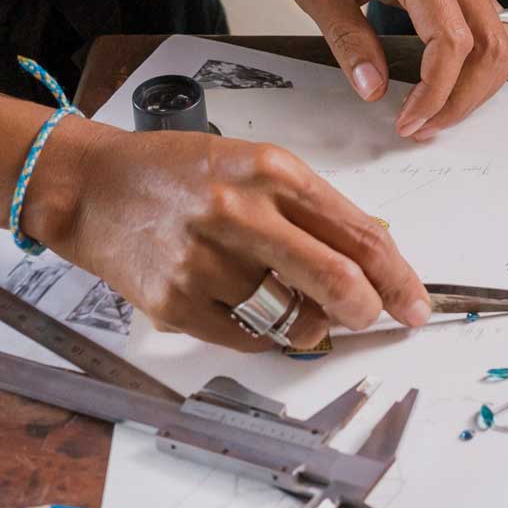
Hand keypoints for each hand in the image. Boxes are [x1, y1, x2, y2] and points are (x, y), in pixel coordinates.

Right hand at [24, 118, 432, 349]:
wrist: (92, 187)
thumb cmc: (178, 174)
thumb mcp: (253, 167)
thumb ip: (314, 209)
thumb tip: (376, 252)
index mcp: (271, 173)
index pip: (359, 235)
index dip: (398, 277)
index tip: (415, 302)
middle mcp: (241, 214)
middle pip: (338, 281)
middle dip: (368, 309)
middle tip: (370, 316)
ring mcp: (207, 263)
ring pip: (296, 321)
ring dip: (313, 325)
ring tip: (295, 305)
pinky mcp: (179, 303)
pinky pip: (250, 340)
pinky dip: (265, 334)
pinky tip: (249, 307)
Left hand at [276, 0, 507, 138]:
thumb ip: (347, 40)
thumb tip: (374, 91)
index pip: (452, 40)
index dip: (437, 91)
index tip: (409, 121)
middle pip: (490, 44)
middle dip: (463, 98)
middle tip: (423, 128)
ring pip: (500, 40)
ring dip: (478, 86)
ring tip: (436, 113)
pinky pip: (491, 30)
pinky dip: (479, 67)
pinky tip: (449, 87)